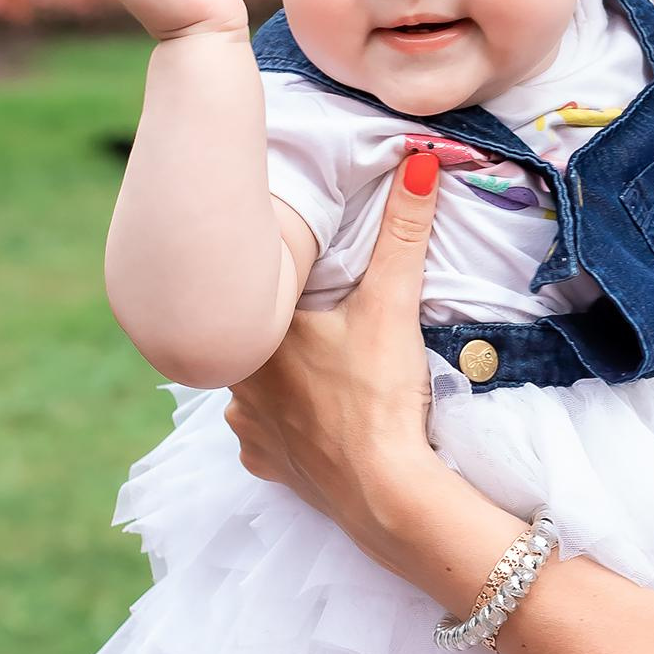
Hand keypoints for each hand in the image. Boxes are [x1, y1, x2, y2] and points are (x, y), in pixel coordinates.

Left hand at [224, 149, 444, 559]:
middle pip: (252, 338)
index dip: (279, 278)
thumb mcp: (392, 306)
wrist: (386, 493)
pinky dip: (285, 427)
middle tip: (314, 313)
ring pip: (252, 388)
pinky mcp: (270, 467)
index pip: (256, 292)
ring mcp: (249, 431)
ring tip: (316, 366)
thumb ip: (402, 233)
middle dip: (277, 326)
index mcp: (255, 337)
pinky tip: (311, 420)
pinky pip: (265, 438)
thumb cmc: (379, 396)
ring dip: (277, 376)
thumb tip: (417, 160)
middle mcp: (236, 383)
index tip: (302, 268)